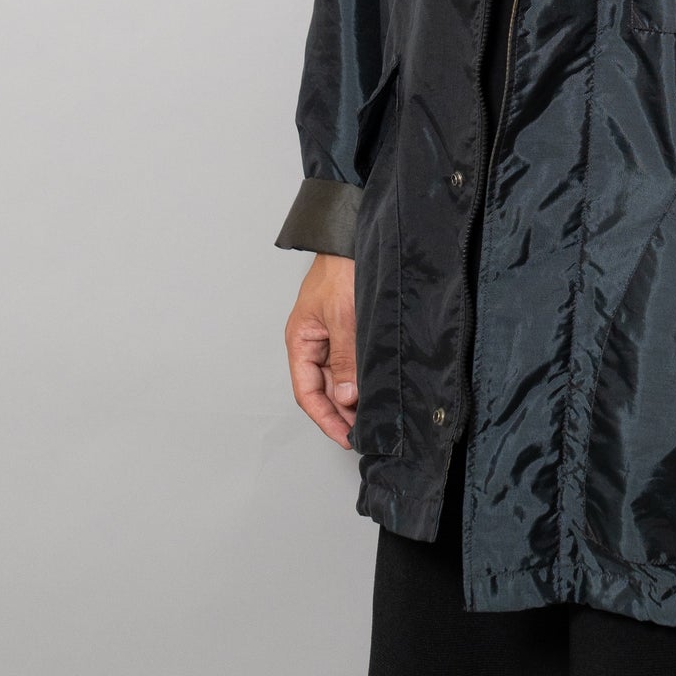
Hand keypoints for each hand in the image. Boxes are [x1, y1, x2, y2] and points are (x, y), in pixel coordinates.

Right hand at [284, 253, 357, 448]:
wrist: (353, 239)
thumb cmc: (340, 268)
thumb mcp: (343, 317)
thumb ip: (344, 358)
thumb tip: (346, 396)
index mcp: (301, 340)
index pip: (307, 392)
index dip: (325, 418)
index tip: (344, 436)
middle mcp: (313, 342)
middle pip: (323, 389)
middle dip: (341, 413)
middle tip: (363, 432)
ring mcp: (331, 337)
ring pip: (339, 377)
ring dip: (352, 397)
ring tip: (371, 416)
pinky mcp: (349, 329)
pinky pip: (351, 362)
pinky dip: (360, 378)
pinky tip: (374, 389)